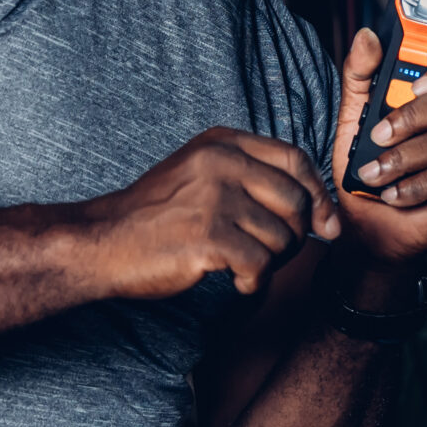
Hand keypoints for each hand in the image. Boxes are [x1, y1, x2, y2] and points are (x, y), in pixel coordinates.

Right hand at [82, 128, 340, 299]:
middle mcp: (221, 163)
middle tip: (269, 254)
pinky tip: (236, 282)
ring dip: (270, 262)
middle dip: (294, 236)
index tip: (325, 223)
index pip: (295, 160)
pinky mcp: (209, 236)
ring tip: (243, 267)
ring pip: (282, 237)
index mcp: (222, 143)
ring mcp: (215, 198)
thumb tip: (322, 214)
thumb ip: (254, 179)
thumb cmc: (156, 216)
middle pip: (296, 201)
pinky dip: (255, 281)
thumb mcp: (201, 174)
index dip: (318, 194)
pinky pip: (261, 264)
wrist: (102, 242)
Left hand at [329, 28, 426, 268]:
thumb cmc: (364, 172)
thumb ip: (360, 78)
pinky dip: (411, 187)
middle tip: (379, 133)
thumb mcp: (352, 120)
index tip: (416, 80)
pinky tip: (391, 195)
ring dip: (401, 158)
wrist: (363, 229)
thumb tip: (367, 37)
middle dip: (412, 117)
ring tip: (372, 173)